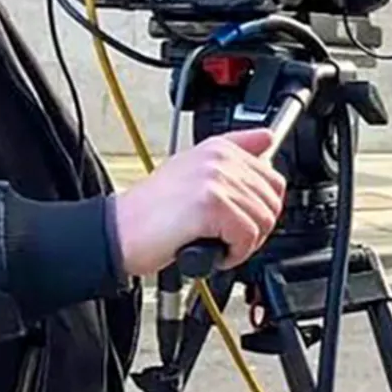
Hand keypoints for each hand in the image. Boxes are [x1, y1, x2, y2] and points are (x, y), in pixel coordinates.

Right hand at [109, 129, 286, 278]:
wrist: (118, 232)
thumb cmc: (153, 210)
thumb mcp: (195, 169)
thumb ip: (235, 150)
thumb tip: (267, 138)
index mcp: (219, 148)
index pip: (273, 179)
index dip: (260, 208)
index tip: (239, 217)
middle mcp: (219, 159)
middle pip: (272, 203)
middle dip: (253, 228)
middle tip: (224, 235)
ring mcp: (215, 180)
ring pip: (262, 222)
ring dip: (241, 244)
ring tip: (213, 241)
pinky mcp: (210, 205)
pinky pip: (246, 237)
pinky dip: (232, 254)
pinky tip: (208, 248)